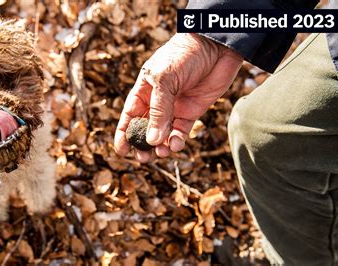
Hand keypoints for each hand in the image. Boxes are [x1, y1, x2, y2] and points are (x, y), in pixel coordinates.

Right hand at [114, 33, 242, 161]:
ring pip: (163, 134)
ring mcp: (175, 107)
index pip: (129, 115)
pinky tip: (176, 144)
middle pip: (145, 129)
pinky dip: (177, 140)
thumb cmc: (184, 55)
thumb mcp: (165, 80)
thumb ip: (158, 110)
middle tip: (143, 158)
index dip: (123, 134)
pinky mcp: (192, 112)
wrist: (217, 46)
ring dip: (160, 146)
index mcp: (144, 90)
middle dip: (143, 145)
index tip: (121, 151)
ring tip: (161, 153)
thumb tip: (151, 140)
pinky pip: (181, 131)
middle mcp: (157, 101)